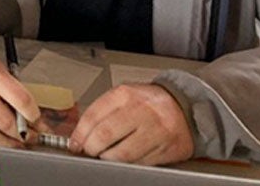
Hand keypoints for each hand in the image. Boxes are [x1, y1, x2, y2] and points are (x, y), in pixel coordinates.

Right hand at [0, 52, 40, 147]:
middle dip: (22, 134)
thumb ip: (17, 94)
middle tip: (29, 136)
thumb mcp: (1, 71)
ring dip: (6, 143)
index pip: (20, 99)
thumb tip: (35, 123)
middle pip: (4, 122)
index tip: (36, 120)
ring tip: (15, 142)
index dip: (33, 115)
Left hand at [70, 83, 193, 163]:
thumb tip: (79, 134)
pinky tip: (125, 158)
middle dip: (91, 148)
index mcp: (126, 94)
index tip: (75, 144)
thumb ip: (102, 112)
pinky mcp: (168, 148)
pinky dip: (128, 164)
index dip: (80, 134)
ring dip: (108, 159)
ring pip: (122, 154)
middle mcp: (142, 110)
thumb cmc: (148, 103)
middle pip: (105, 135)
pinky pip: (140, 163)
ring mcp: (157, 130)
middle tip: (89, 151)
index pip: (93, 116)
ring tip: (106, 155)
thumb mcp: (124, 97)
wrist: (184, 107)